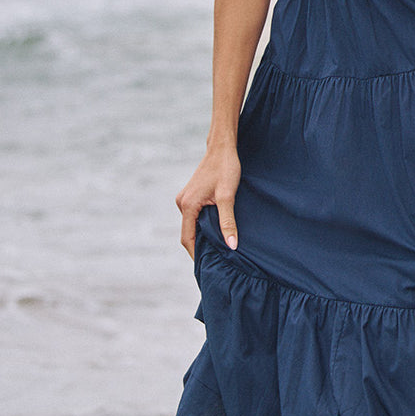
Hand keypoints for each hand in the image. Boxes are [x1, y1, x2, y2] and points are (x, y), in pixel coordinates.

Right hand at [176, 143, 241, 258]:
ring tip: (218, 248)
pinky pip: (194, 217)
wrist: (222, 148)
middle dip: (200, 247)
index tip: (206, 267)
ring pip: (192, 225)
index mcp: (187, 206)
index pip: (188, 238)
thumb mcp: (228, 197)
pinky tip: (217, 230)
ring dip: (203, 236)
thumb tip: (232, 245)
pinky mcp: (191, 196)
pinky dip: (203, 226)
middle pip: (188, 233)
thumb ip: (228, 222)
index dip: (196, 255)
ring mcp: (185, 199)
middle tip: (216, 261)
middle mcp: (182, 203)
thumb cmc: (225, 169)